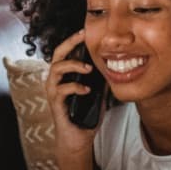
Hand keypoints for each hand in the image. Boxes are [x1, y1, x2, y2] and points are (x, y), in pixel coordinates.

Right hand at [46, 29, 100, 158]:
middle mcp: (55, 80)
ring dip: (73, 65)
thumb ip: (102, 79)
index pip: (66, 51)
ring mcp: (53, 91)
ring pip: (56, 69)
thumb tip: (116, 66)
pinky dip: (75, 87)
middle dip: (70, 43)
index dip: (74, 40)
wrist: (78, 139)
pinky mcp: (55, 104)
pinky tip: (86, 90)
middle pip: (57, 54)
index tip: (86, 30)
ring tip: (89, 68)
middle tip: (83, 36)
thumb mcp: (98, 93)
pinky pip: (61, 90)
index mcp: (64, 75)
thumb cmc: (85, 115)